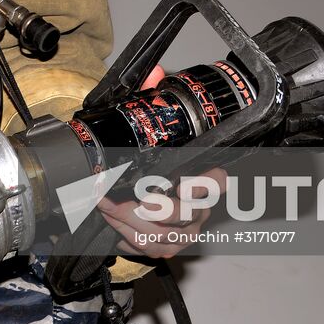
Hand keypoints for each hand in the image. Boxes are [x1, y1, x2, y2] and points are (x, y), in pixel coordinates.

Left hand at [95, 66, 228, 258]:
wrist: (134, 197)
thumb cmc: (149, 161)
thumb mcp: (151, 127)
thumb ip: (154, 98)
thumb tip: (155, 72)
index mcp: (200, 177)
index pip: (220, 181)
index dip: (206, 185)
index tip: (180, 183)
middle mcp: (199, 207)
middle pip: (181, 215)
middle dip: (140, 208)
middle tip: (111, 199)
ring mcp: (186, 231)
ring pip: (163, 236)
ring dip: (126, 223)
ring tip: (104, 208)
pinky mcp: (169, 248)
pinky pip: (152, 250)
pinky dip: (128, 239)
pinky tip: (113, 225)